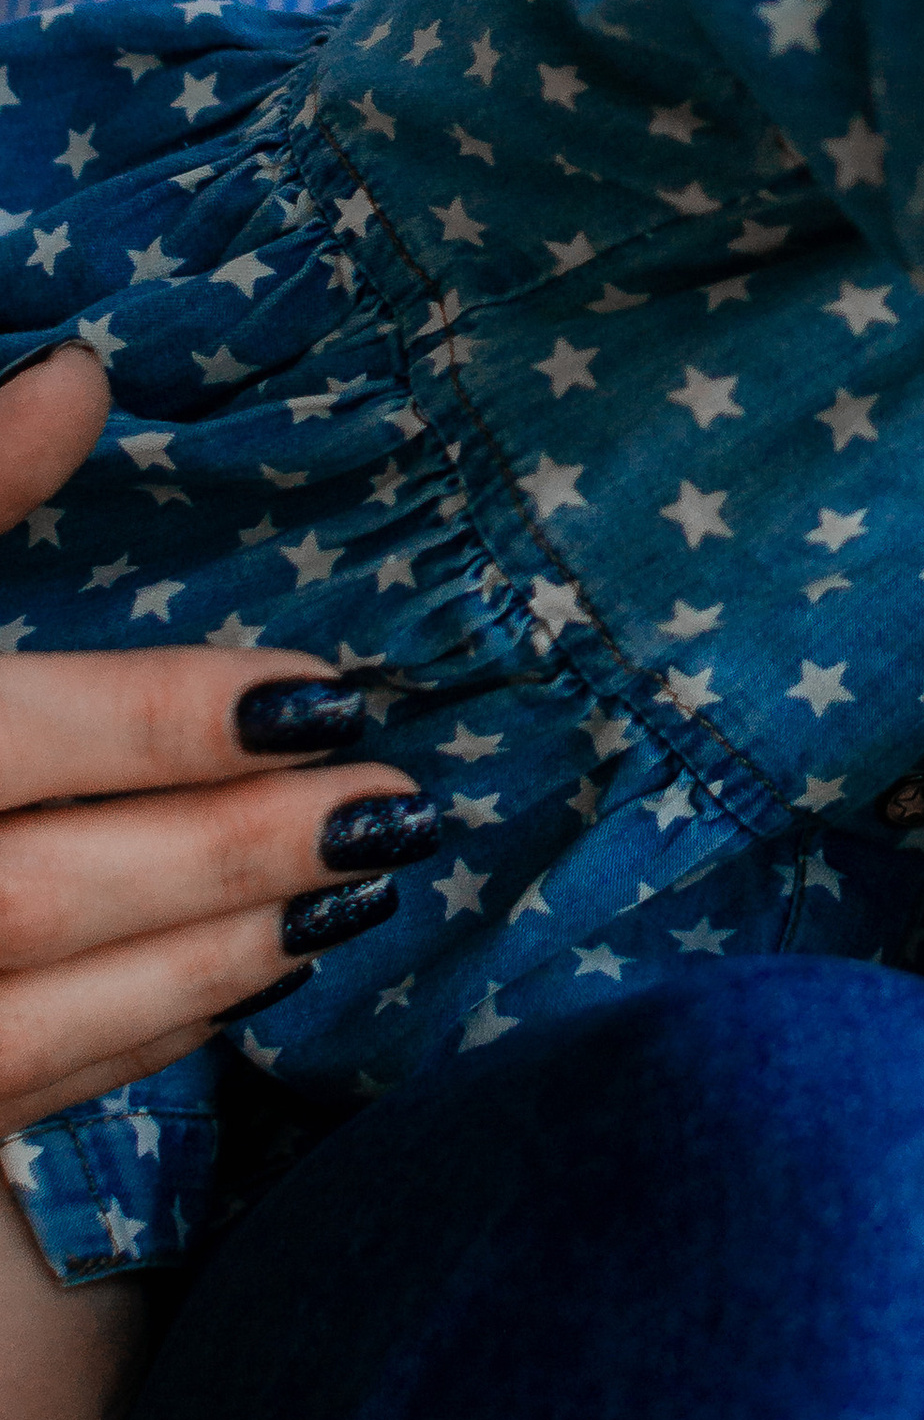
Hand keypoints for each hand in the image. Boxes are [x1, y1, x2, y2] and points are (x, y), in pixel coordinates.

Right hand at [0, 347, 435, 1137]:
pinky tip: (238, 988)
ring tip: (351, 894)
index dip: (158, 721)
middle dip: (219, 857)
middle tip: (390, 802)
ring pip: (18, 1031)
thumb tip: (84, 374)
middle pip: (28, 902)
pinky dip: (124, 1046)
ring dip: (200, 968)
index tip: (317, 690)